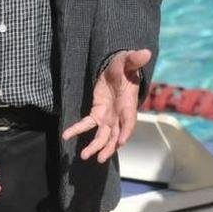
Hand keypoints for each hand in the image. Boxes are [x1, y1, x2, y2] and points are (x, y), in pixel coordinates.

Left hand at [61, 49, 151, 163]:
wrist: (118, 70)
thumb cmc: (125, 66)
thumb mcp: (128, 60)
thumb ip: (135, 59)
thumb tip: (145, 53)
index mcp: (128, 103)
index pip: (129, 120)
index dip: (126, 131)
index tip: (120, 142)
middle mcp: (119, 114)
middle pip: (115, 135)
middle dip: (108, 147)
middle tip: (99, 158)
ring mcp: (108, 116)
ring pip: (103, 136)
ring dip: (95, 146)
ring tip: (84, 156)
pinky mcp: (97, 114)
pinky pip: (87, 124)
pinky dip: (77, 130)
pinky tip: (66, 136)